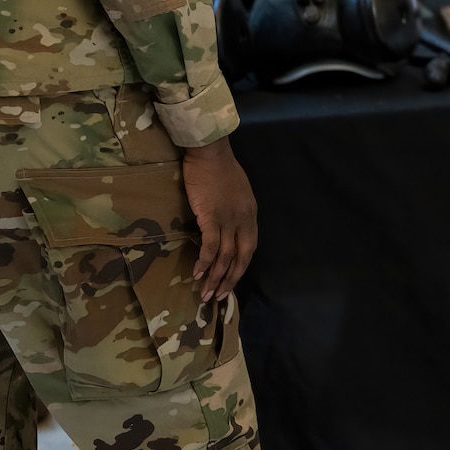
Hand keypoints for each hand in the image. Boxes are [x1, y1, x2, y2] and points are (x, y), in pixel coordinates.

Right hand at [182, 139, 257, 302]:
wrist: (210, 153)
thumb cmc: (219, 170)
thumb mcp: (236, 193)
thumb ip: (235, 212)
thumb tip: (226, 228)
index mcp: (251, 215)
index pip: (249, 248)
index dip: (240, 267)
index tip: (230, 281)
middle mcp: (244, 220)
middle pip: (241, 257)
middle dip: (230, 279)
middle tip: (219, 296)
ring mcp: (229, 219)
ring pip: (225, 255)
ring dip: (215, 277)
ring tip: (206, 293)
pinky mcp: (212, 217)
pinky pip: (211, 245)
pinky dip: (205, 261)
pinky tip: (198, 273)